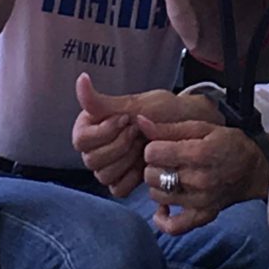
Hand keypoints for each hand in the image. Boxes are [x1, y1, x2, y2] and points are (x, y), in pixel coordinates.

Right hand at [72, 72, 220, 195]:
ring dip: (128, 160)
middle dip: (120, 145)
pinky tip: (144, 163)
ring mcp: (108, 166)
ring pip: (103, 176)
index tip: (127, 120)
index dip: (104, 132)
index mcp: (91, 125)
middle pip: (91, 160)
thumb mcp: (136, 104)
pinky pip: (117, 189)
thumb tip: (80, 79)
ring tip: (144, 144)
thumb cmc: (163, 110)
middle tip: (139, 132)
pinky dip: (133, 177)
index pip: (81, 140)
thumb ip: (103, 101)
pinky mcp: (122, 181)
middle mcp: (95, 147)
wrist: (187, 129)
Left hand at [140, 116, 268, 233]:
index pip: (153, 153)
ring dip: (158, 185)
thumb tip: (141, 122)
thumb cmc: (230, 143)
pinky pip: (173, 226)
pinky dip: (163, 219)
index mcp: (199, 153)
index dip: (153, 146)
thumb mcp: (204, 126)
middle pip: (151, 175)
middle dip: (154, 165)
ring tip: (170, 175)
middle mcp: (198, 179)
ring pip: (157, 196)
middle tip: (166, 159)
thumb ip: (170, 127)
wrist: (254, 169)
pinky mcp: (202, 216)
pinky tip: (164, 205)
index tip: (161, 145)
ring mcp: (200, 201)